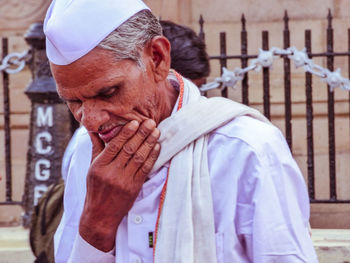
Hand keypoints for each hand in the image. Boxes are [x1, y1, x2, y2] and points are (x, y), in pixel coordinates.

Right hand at [79, 119, 160, 250]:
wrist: (100, 215)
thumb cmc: (95, 189)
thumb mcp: (92, 168)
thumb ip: (96, 148)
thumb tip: (94, 130)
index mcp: (99, 166)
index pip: (114, 145)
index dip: (126, 132)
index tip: (135, 122)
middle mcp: (111, 172)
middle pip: (129, 149)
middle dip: (141, 134)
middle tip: (150, 122)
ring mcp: (123, 181)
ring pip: (139, 157)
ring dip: (149, 143)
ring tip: (156, 131)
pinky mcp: (134, 187)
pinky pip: (145, 169)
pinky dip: (152, 157)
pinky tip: (157, 146)